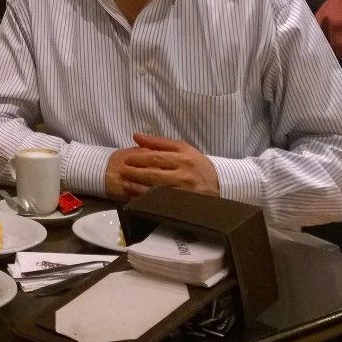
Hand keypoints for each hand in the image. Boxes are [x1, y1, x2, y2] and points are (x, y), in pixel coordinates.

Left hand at [103, 133, 218, 200]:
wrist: (220, 184)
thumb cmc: (197, 164)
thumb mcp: (183, 148)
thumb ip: (159, 142)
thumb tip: (136, 136)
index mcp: (183, 158)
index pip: (156, 157)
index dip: (138, 158)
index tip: (127, 159)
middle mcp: (184, 175)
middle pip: (154, 174)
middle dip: (134, 173)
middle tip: (121, 171)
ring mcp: (184, 192)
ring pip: (156, 190)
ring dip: (138, 187)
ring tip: (125, 183)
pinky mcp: (183, 205)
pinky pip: (161, 203)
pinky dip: (147, 201)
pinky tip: (137, 198)